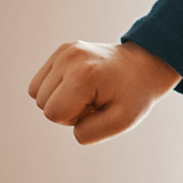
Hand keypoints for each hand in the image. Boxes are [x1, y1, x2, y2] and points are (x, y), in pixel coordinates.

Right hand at [28, 40, 181, 143]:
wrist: (146, 66)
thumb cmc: (135, 96)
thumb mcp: (121, 122)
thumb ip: (89, 133)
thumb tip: (69, 127)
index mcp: (83, 75)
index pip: (54, 114)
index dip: (74, 119)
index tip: (97, 107)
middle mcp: (69, 58)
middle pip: (42, 103)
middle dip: (67, 109)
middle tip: (95, 99)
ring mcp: (64, 51)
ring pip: (37, 92)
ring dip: (60, 98)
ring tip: (89, 92)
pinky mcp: (63, 49)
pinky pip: (41, 81)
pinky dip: (57, 88)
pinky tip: (81, 84)